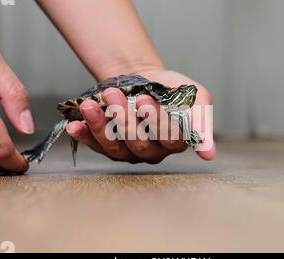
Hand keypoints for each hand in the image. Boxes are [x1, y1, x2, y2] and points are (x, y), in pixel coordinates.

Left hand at [66, 70, 215, 163]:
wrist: (144, 78)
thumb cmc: (171, 88)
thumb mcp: (195, 97)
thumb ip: (202, 121)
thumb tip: (208, 153)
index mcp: (175, 142)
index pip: (169, 138)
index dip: (156, 122)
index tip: (145, 99)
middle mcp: (152, 152)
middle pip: (139, 144)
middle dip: (125, 119)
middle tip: (114, 95)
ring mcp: (128, 152)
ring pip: (115, 146)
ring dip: (101, 126)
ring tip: (90, 105)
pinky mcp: (107, 147)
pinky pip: (95, 145)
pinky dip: (84, 134)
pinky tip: (75, 124)